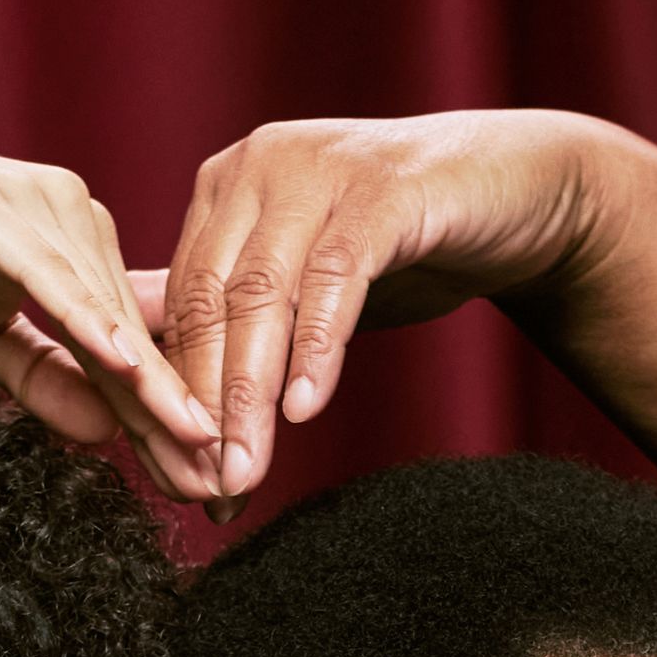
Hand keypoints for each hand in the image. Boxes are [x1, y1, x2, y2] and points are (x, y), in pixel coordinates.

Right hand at [0, 114, 218, 489]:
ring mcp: (37, 205)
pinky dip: (85, 317)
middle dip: (175, 410)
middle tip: (217, 481)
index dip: (172, 411)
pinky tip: (122, 362)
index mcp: (77, 249)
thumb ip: (45, 380)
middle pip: (135, 330)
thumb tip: (108, 435)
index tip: (209, 476)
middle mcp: (74, 217)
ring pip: (105, 305)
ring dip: (148, 377)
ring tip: (189, 438)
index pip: (137, 341)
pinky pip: (48, 271)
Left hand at [145, 112, 600, 499]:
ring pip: (264, 293)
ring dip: (251, 393)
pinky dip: (319, 345)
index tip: (173, 477)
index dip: (170, 393)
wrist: (519, 193)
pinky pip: (339, 275)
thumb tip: (136, 357)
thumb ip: (228, 310)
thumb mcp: (304, 282)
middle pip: (211, 300)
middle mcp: (261, 167)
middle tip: (204, 490)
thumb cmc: (404, 244)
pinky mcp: (388, 188)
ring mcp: (322, 169)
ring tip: (246, 471)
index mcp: (227, 188)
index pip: (179, 301)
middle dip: (202, 405)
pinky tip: (308, 408)